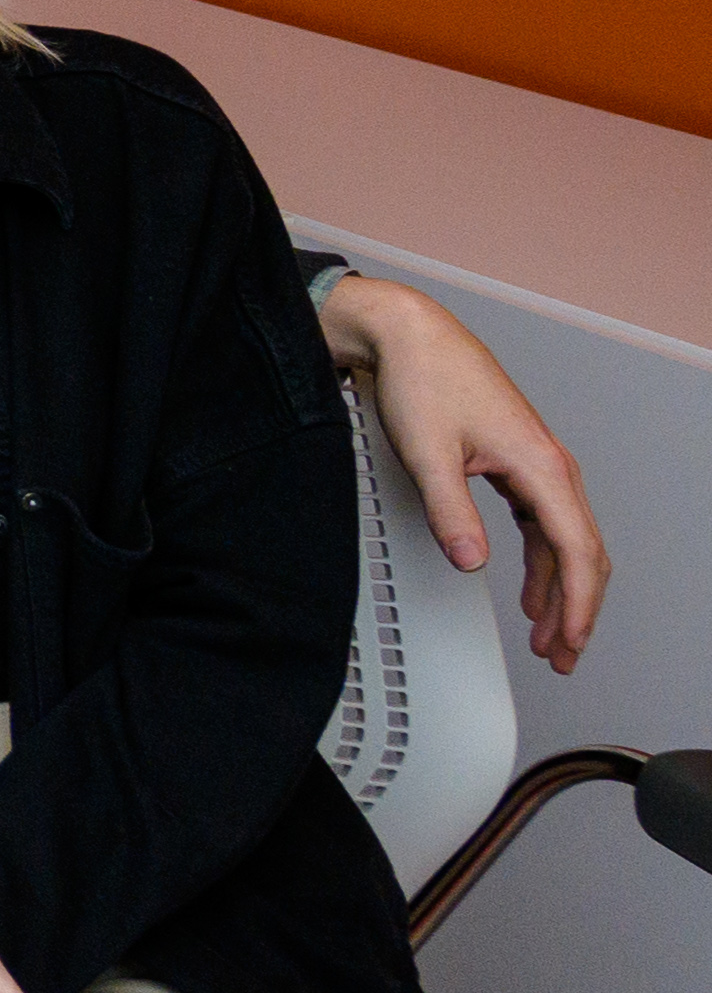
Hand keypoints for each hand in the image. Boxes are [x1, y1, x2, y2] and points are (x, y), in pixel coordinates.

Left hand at [326, 275, 606, 675]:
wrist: (410, 336)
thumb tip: (471, 562)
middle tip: (563, 656)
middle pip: (582, 552)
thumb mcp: (429, 454)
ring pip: (564, 542)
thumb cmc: (424, 381)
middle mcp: (551, 466)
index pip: (577, 551)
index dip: (578, 605)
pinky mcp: (515, 463)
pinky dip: (543, 564)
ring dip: (560, 592)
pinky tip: (531, 592)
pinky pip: (543, 525)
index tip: (570, 642)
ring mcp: (536, 465)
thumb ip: (451, 512)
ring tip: (549, 637)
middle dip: (577, 609)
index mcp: (542, 465)